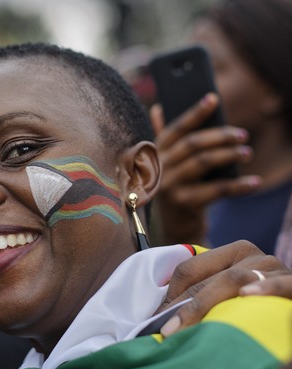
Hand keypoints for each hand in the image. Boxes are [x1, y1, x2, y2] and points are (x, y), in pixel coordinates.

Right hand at [151, 93, 260, 243]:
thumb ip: (163, 139)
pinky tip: (254, 182)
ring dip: (229, 155)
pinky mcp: (184, 204)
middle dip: (220, 136)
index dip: (194, 114)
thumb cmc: (175, 190)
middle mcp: (158, 169)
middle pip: (192, 144)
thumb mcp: (166, 165)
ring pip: (203, 162)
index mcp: (154, 155)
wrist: (174, 228)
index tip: (213, 99)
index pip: (175, 129)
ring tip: (247, 152)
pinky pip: (216, 190)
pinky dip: (238, 186)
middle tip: (242, 134)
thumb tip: (158, 108)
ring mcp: (169, 186)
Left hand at [156, 240, 288, 336]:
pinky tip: (247, 295)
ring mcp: (275, 269)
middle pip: (208, 278)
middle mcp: (254, 256)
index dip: (170, 294)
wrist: (291, 301)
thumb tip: (164, 314)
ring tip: (187, 325)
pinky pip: (281, 285)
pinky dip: (265, 288)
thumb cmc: (261, 298)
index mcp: (234, 252)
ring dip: (206, 304)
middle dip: (184, 306)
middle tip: (167, 330)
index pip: (190, 268)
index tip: (158, 318)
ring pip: (234, 280)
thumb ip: (206, 292)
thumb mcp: (231, 289)